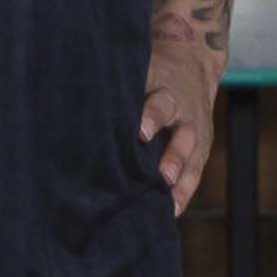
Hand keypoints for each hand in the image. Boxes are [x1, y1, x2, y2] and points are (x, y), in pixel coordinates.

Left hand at [137, 37, 222, 216]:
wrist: (192, 64)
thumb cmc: (153, 70)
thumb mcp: (141, 67)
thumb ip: (120, 86)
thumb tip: (75, 100)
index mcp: (168, 91)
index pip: (161, 105)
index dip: (151, 117)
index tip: (140, 132)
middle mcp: (186, 115)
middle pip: (182, 138)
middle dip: (173, 157)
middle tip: (162, 175)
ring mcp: (197, 135)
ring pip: (192, 161)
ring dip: (179, 182)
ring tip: (168, 203)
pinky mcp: (201, 150)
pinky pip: (195, 175)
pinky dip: (184, 194)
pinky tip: (171, 212)